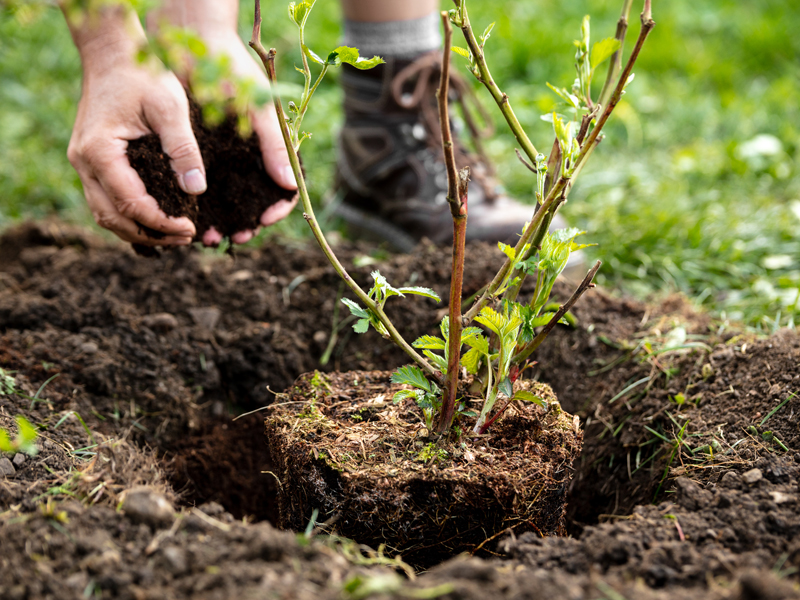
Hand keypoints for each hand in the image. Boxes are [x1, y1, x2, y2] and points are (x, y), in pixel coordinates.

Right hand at [65, 7, 199, 246]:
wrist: (114, 53)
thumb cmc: (143, 74)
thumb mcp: (171, 107)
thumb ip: (183, 149)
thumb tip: (196, 190)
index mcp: (100, 152)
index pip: (132, 205)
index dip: (162, 223)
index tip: (191, 228)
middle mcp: (83, 162)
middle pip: (113, 219)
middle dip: (151, 235)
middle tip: (186, 238)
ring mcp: (83, 162)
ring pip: (106, 214)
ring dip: (138, 230)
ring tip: (174, 235)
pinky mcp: (91, 160)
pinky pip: (106, 200)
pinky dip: (129, 215)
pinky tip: (157, 218)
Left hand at [184, 34, 298, 245]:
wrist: (192, 41)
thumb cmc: (232, 69)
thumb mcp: (258, 107)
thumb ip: (275, 145)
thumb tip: (290, 185)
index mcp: (271, 146)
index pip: (283, 187)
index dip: (277, 207)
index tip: (264, 219)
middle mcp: (249, 155)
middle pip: (254, 200)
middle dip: (247, 223)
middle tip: (236, 238)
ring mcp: (224, 155)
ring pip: (227, 199)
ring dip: (221, 220)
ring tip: (209, 236)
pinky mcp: (199, 152)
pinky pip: (201, 186)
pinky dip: (198, 205)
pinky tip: (191, 218)